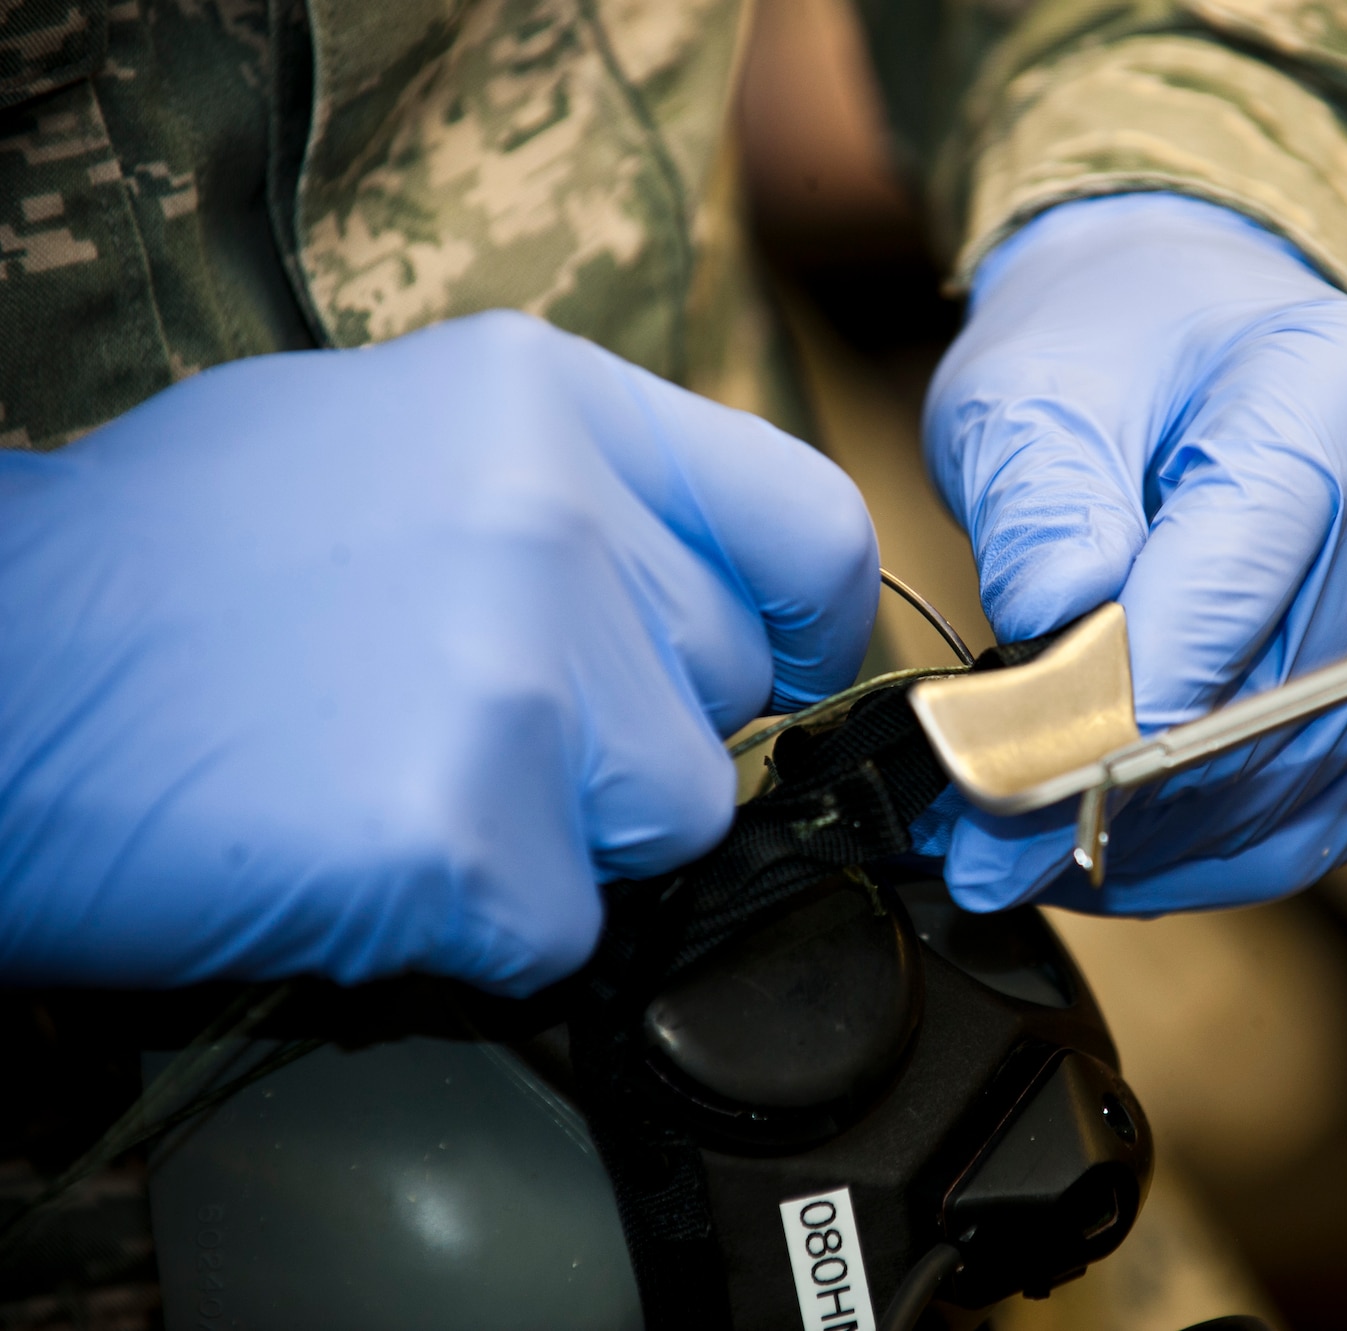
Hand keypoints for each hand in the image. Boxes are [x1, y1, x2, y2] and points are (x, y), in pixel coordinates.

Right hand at [0, 312, 876, 993]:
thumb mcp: (388, 438)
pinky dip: (477, 923)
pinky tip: (360, 849)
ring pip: (671, 818)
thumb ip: (572, 490)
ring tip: (400, 775)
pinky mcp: (469, 832)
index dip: (806, 619)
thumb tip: (697, 581)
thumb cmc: (169, 566)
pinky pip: (564, 927)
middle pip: (720, 693)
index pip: (803, 524)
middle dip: (625, 734)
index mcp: (548, 403)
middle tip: (464, 717)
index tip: (777, 665)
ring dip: (561, 833)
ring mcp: (521, 679)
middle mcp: (557, 521)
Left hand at [925, 193, 1346, 912]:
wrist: (1209, 339)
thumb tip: (1050, 627)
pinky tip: (1127, 844)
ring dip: (1166, 846)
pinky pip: (1338, 813)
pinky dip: (1221, 847)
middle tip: (989, 852)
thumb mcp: (1029, 393)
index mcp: (1343, 388)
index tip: (1005, 792)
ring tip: (1038, 856)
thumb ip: (1038, 507)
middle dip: (1123, 796)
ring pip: (1311, 791)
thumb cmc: (1115, 356)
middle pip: (1281, 708)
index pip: (1236, 587)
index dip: (1121, 708)